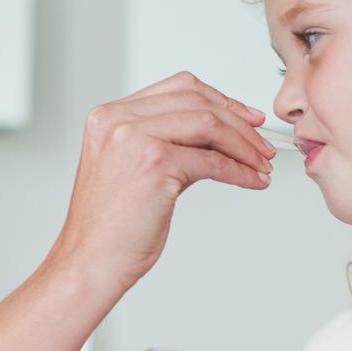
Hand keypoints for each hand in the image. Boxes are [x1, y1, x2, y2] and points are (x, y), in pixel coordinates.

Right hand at [50, 72, 274, 296]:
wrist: (90, 262)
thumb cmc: (108, 228)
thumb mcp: (134, 170)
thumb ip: (172, 146)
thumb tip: (220, 140)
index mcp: (109, 116)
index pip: (178, 88)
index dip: (220, 100)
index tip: (245, 117)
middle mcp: (118, 120)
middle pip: (197, 101)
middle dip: (239, 122)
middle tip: (261, 143)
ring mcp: (134, 138)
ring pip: (209, 124)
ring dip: (244, 145)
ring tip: (260, 163)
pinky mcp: (154, 163)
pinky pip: (212, 161)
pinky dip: (240, 171)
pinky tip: (251, 180)